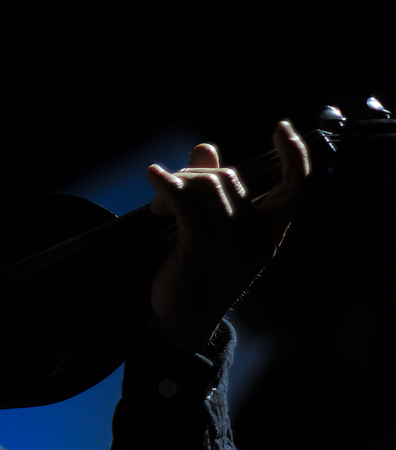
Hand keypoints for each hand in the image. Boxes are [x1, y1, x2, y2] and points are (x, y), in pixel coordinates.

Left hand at [146, 121, 309, 350]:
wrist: (181, 321)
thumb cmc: (197, 273)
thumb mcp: (212, 229)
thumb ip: (211, 188)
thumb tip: (206, 147)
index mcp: (270, 232)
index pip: (297, 187)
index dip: (296, 155)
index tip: (281, 128)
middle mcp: (259, 237)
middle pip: (228, 178)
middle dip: (192, 175)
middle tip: (165, 196)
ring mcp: (233, 244)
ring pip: (206, 186)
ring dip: (175, 185)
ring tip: (157, 207)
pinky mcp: (203, 248)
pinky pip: (184, 201)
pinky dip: (165, 184)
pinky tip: (152, 175)